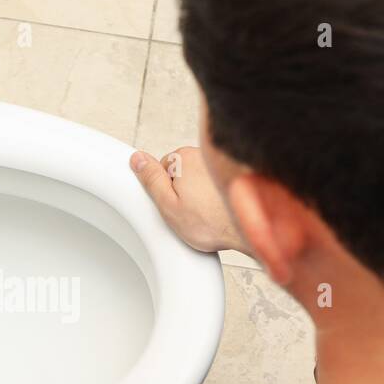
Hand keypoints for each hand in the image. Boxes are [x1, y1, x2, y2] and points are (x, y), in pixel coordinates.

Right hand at [131, 146, 246, 253]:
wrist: (247, 229)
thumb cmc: (210, 222)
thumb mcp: (168, 204)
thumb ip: (151, 179)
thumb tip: (137, 159)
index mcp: (184, 158)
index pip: (163, 169)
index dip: (166, 192)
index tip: (175, 206)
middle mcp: (205, 155)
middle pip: (182, 172)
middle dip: (183, 191)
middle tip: (190, 213)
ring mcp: (221, 165)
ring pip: (199, 179)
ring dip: (200, 194)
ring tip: (207, 214)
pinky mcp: (234, 176)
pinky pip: (215, 185)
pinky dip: (215, 196)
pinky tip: (219, 211)